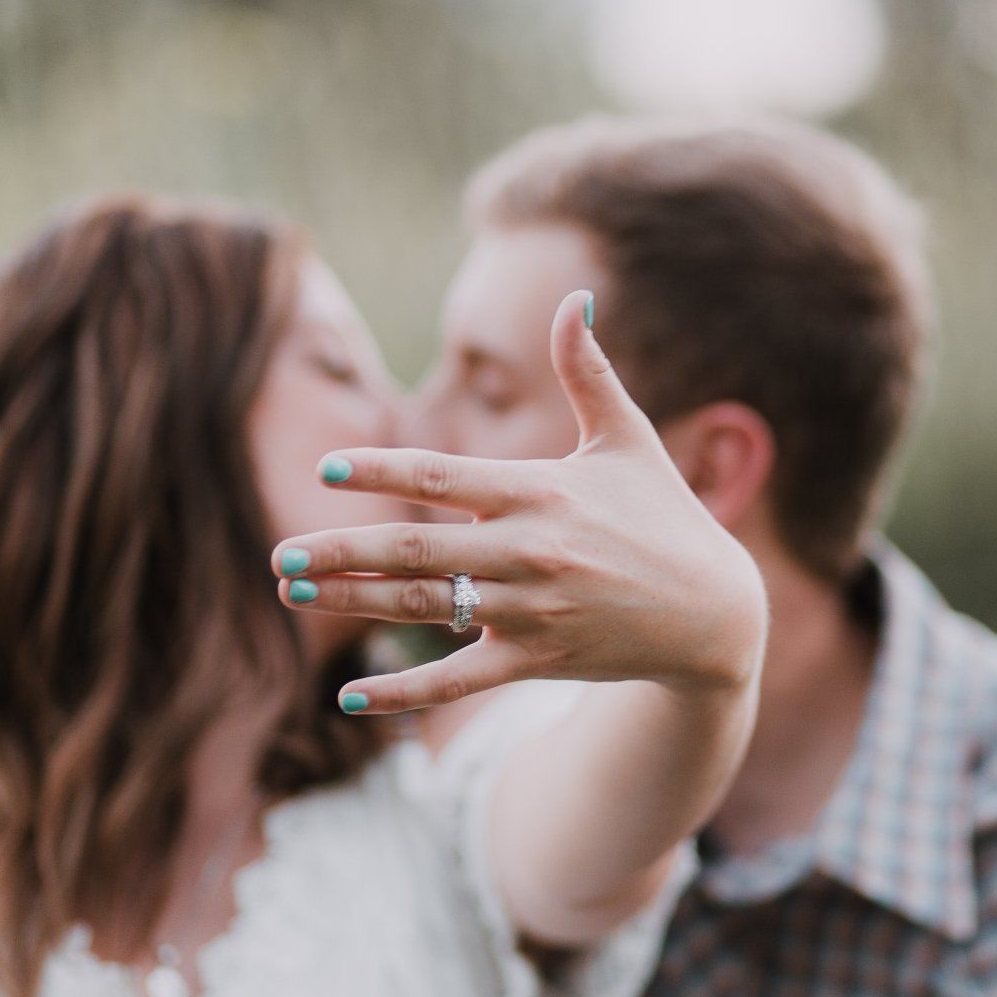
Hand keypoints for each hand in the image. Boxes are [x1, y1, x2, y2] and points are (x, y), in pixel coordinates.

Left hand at [270, 290, 768, 713]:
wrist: (717, 614)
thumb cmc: (665, 515)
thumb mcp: (627, 439)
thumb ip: (589, 369)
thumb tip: (579, 297)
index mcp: (539, 491)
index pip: (442, 476)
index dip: (380, 471)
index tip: (326, 470)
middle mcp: (528, 551)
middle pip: (415, 550)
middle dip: (341, 552)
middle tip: (280, 555)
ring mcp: (530, 610)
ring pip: (424, 608)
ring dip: (353, 603)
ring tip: (293, 595)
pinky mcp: (536, 660)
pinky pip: (457, 681)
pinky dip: (403, 692)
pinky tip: (350, 699)